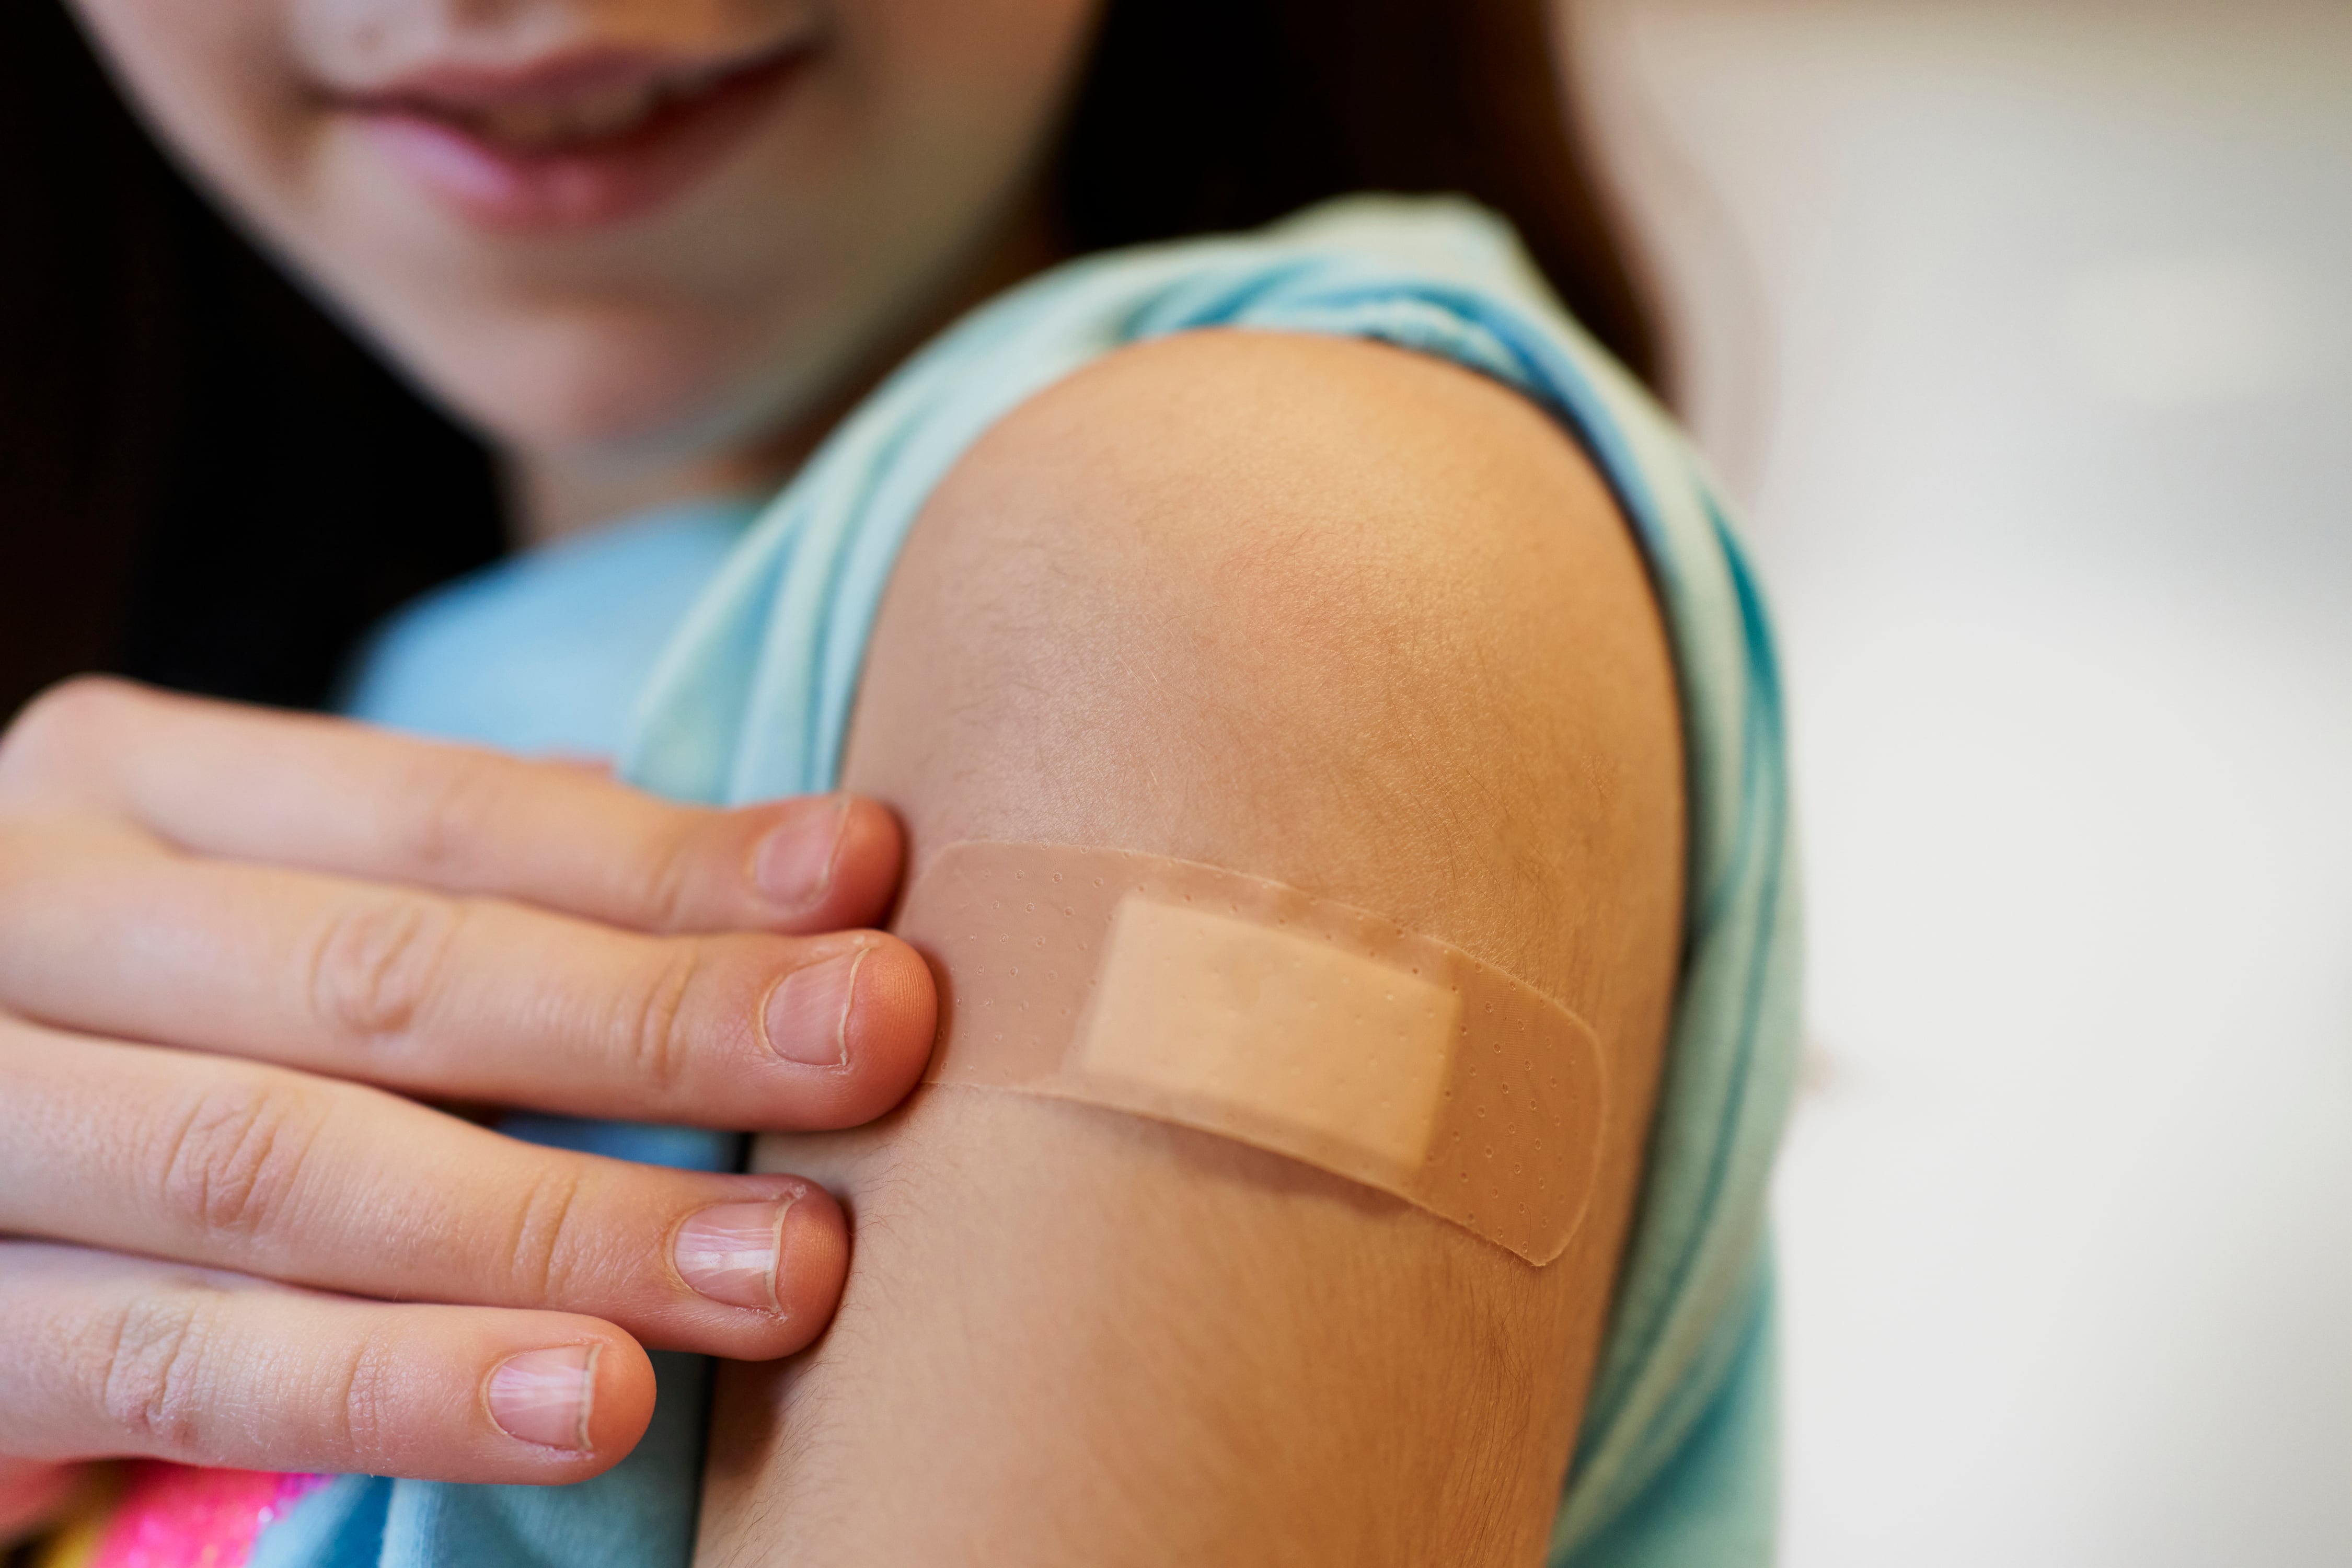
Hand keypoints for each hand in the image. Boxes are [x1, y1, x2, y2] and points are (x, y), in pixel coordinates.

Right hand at [0, 679, 935, 1502]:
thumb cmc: (152, 1026)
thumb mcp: (262, 911)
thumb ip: (457, 881)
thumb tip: (759, 866)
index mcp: (136, 785)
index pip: (444, 810)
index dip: (664, 856)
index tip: (865, 877)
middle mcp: (31, 918)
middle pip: (388, 973)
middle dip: (657, 1017)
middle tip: (878, 1044)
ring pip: (292, 1171)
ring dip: (566, 1227)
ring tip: (783, 1268)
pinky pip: (186, 1366)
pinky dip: (396, 1386)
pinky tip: (583, 1399)